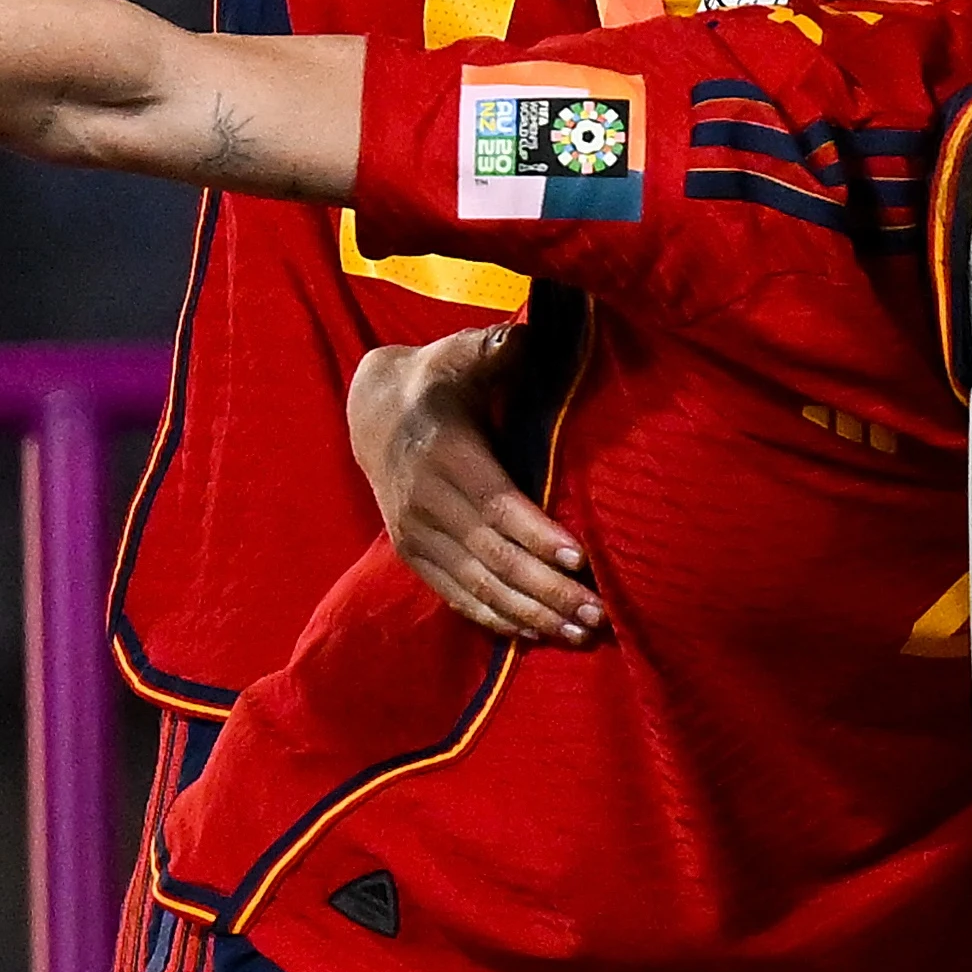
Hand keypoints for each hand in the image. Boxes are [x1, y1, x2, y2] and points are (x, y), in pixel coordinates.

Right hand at [354, 325, 593, 643]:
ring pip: (478, 587)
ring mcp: (415, 538)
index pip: (497, 506)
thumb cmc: (440, 377)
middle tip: (598, 616)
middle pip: (494, 558)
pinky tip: (535, 637)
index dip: (537, 535)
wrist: (374, 412)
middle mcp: (425, 506)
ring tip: (581, 635)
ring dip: (530, 615)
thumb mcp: (461, 352)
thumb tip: (521, 335)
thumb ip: (494, 348)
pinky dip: (495, 620)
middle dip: (547, 590)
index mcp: (444, 457)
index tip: (581, 560)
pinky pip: (456, 598)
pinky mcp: (413, 557)